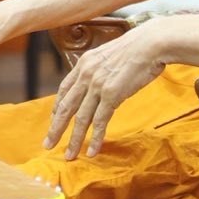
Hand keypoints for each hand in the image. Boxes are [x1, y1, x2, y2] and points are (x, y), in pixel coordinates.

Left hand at [43, 30, 166, 158]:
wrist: (151, 43)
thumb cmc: (137, 48)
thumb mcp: (109, 55)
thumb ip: (99, 69)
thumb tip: (101, 80)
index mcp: (83, 63)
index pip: (64, 89)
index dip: (57, 107)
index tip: (53, 119)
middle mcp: (86, 75)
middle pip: (65, 107)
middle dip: (55, 129)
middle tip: (47, 144)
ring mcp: (97, 85)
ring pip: (81, 118)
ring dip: (74, 140)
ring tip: (69, 155)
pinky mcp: (112, 94)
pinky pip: (100, 121)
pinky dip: (95, 138)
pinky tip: (92, 151)